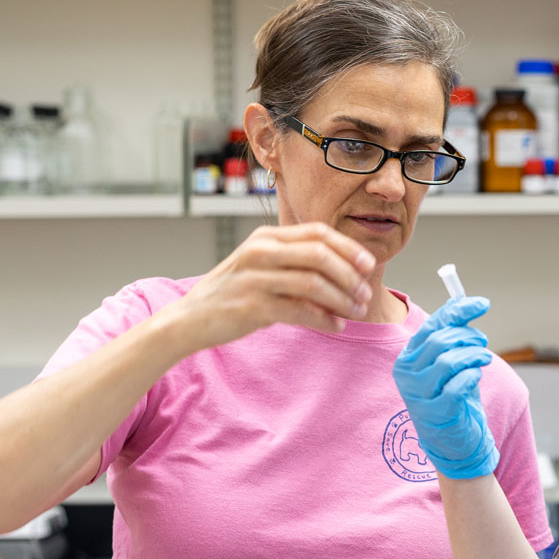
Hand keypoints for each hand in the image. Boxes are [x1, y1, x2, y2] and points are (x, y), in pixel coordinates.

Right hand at [160, 223, 376, 351]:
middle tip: (365, 294)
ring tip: (356, 312)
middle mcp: (261, 251)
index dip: (348, 247)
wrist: (190, 318)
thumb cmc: (234, 292)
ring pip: (314, 283)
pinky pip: (300, 311)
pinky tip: (336, 326)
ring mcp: (255, 278)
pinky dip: (324, 319)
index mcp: (266, 237)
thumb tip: (346, 271)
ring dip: (342, 299)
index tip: (368, 265)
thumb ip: (295, 261)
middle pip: (320, 255)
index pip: (317, 232)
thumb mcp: (261, 265)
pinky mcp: (253, 306)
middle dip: (350, 275)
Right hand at [393, 297, 499, 479]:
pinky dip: (472, 376)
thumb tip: (462, 299)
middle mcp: (407, 374)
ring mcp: (418, 395)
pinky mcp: (435, 413)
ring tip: (484, 359)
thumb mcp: (451, 362)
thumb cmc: (453, 397)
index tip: (483, 304)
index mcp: (408, 357)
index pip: (432, 325)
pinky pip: (457, 385)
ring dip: (474, 355)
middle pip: (440, 341)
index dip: (458, 311)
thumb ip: (453, 334)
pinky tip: (476, 377)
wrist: (453, 442)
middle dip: (469, 336)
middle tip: (483, 343)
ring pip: (449, 360)